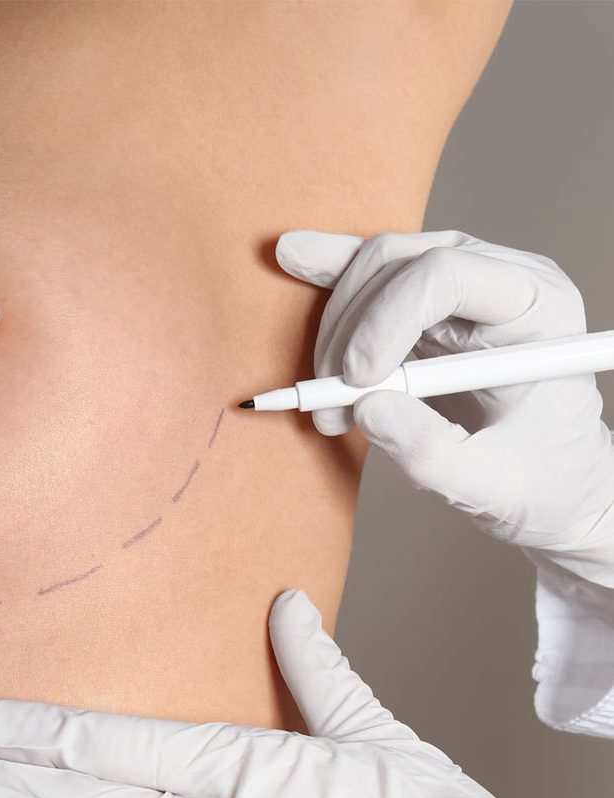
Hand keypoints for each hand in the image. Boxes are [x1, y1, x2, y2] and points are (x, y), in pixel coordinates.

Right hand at [276, 230, 613, 588]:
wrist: (554, 487)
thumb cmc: (541, 484)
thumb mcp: (488, 484)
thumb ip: (428, 451)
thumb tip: (363, 406)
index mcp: (538, 311)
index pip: (448, 274)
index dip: (387, 318)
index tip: (356, 380)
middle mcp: (505, 282)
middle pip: (403, 262)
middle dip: (351, 328)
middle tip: (330, 401)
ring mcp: (468, 286)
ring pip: (379, 268)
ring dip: (336, 329)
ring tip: (327, 399)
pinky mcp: (434, 305)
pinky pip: (377, 279)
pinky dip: (333, 276)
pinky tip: (296, 258)